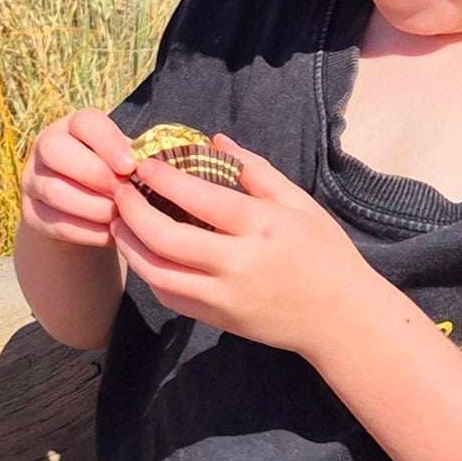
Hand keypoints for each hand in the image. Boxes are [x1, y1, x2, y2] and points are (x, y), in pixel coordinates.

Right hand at [20, 108, 135, 248]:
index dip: (108, 143)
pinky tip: (113, 235)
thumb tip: (167, 172)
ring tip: (122, 217)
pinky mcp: (31, 213)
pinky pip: (54, 223)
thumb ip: (142, 161)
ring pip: (53, 190)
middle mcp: (45, 147)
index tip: (131, 166)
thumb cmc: (118, 178)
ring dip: (94, 206)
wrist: (88, 211)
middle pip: (53, 149)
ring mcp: (32, 180)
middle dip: (94, 173)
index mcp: (73, 126)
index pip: (84, 122)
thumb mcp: (128, 162)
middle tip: (125, 193)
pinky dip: (88, 232)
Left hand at [110, 138, 385, 354]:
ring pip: (157, 273)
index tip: (141, 164)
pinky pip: (169, 296)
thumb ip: (256, 171)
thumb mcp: (300, 204)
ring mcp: (226, 298)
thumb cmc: (325, 254)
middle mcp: (240, 265)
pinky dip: (149, 272)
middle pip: (167, 239)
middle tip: (119, 191)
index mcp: (264, 229)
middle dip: (132, 212)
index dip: (165, 180)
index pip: (202, 200)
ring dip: (129, 245)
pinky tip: (142, 251)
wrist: (343, 321)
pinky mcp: (218, 320)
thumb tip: (215, 139)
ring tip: (118, 221)